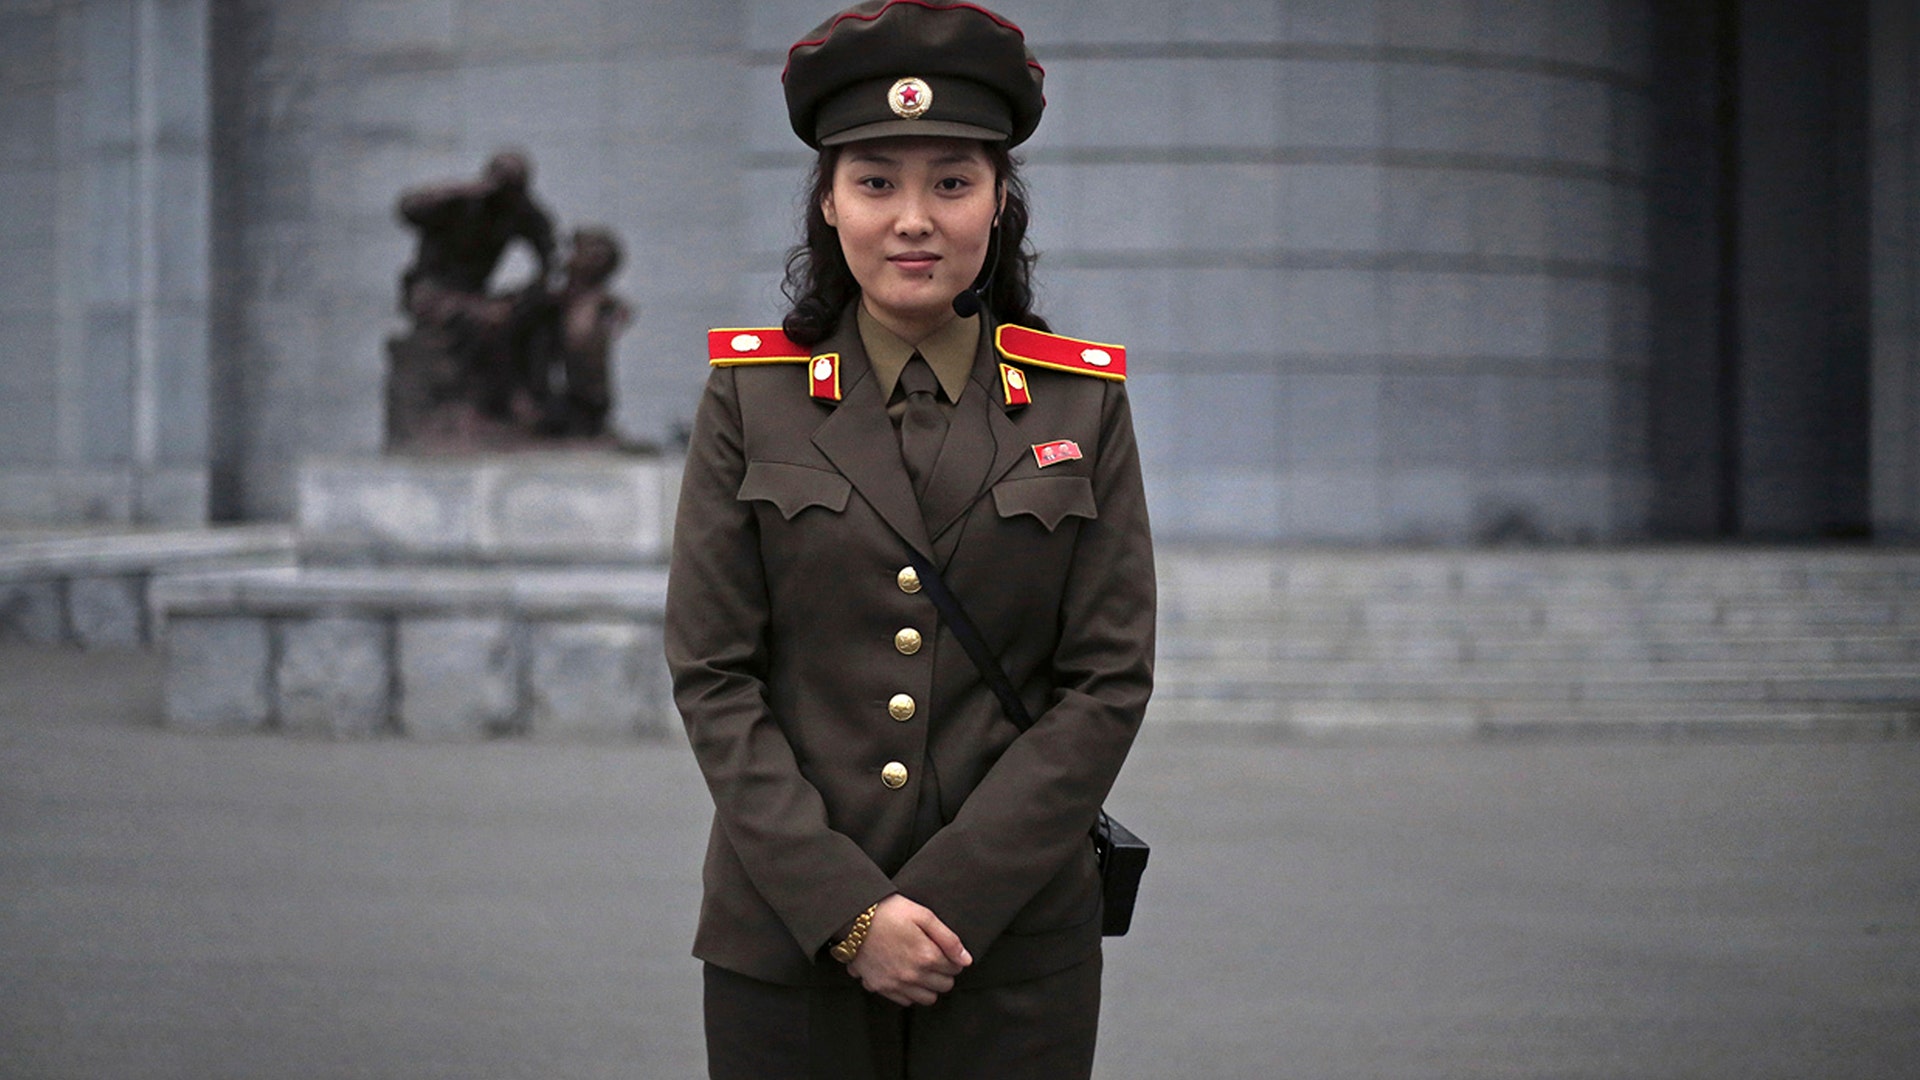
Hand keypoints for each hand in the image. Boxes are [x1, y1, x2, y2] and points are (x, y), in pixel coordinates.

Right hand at [846, 895, 971, 1006]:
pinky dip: (910, 992)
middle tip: (935, 959)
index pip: (954, 969)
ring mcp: (895, 984)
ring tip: (922, 969)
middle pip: (944, 986)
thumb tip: (966, 960)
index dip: (953, 959)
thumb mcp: (924, 915)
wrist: (854, 917)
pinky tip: (906, 976)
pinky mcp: (879, 987)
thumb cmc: (890, 911)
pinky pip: (905, 1001)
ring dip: (929, 986)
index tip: (946, 951)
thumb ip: (948, 939)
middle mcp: (913, 975)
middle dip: (944, 974)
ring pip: (927, 999)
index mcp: (927, 956)